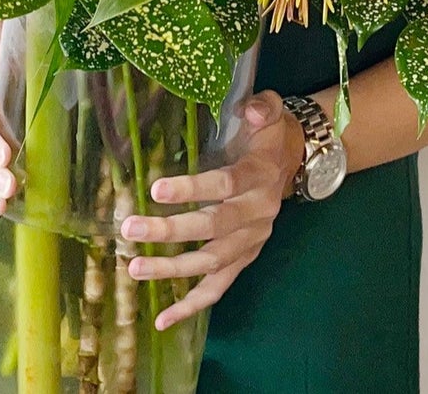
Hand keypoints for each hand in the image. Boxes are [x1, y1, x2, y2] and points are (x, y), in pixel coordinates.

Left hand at [119, 91, 306, 330]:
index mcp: (260, 177)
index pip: (225, 185)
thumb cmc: (270, 134)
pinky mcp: (245, 259)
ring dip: (172, 268)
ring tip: (134, 267)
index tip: (156, 188)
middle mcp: (257, 215)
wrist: (296, 163)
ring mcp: (251, 242)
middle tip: (131, 228)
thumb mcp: (271, 111)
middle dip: (171, 230)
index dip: (193, 188)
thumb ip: (263, 106)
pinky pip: (218, 288)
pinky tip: (163, 320)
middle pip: (213, 228)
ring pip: (211, 262)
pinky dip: (192, 306)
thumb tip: (250, 108)